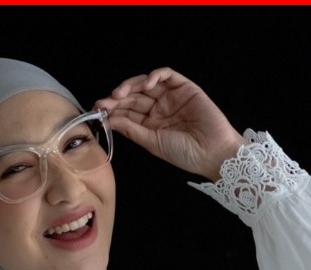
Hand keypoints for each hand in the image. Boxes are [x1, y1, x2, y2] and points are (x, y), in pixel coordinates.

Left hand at [93, 67, 245, 181]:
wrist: (212, 152)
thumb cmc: (184, 153)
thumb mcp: (152, 143)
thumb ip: (132, 130)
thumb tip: (110, 119)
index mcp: (151, 125)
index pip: (128, 112)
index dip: (113, 110)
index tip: (99, 110)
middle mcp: (159, 109)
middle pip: (134, 97)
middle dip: (118, 98)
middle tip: (104, 102)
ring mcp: (171, 97)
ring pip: (147, 84)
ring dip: (132, 85)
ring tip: (120, 94)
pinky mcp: (185, 87)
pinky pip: (167, 75)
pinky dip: (155, 76)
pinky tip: (147, 85)